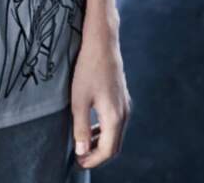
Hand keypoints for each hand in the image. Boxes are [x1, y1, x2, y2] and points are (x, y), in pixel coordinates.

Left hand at [70, 20, 131, 169]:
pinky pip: (116, 121)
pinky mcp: (121, 96)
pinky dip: (104, 130)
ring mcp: (125, 104)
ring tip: (83, 144)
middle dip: (97, 154)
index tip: (78, 162)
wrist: (102, 42)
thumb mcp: (78, 99)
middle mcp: (124, 113)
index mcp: (115, 117)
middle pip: (114, 145)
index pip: (108, 150)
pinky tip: (91, 125)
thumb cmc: (88, 68)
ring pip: (115, 133)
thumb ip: (81, 127)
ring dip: (101, 142)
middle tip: (80, 157)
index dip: (93, 159)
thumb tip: (81, 151)